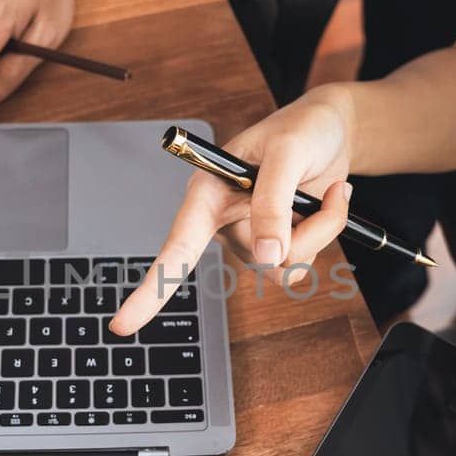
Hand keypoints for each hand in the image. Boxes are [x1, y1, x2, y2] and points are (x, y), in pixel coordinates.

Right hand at [110, 86, 357, 335]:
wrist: (333, 131)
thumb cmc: (303, 130)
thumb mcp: (287, 153)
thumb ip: (272, 202)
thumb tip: (266, 256)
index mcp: (207, 193)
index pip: (176, 247)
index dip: (151, 289)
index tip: (122, 325)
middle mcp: (222, 221)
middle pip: (258, 258)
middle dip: (304, 228)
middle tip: (325, 187)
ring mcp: (250, 237)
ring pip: (284, 266)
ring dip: (319, 231)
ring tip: (328, 191)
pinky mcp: (276, 246)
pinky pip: (300, 264)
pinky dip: (326, 233)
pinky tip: (329, 201)